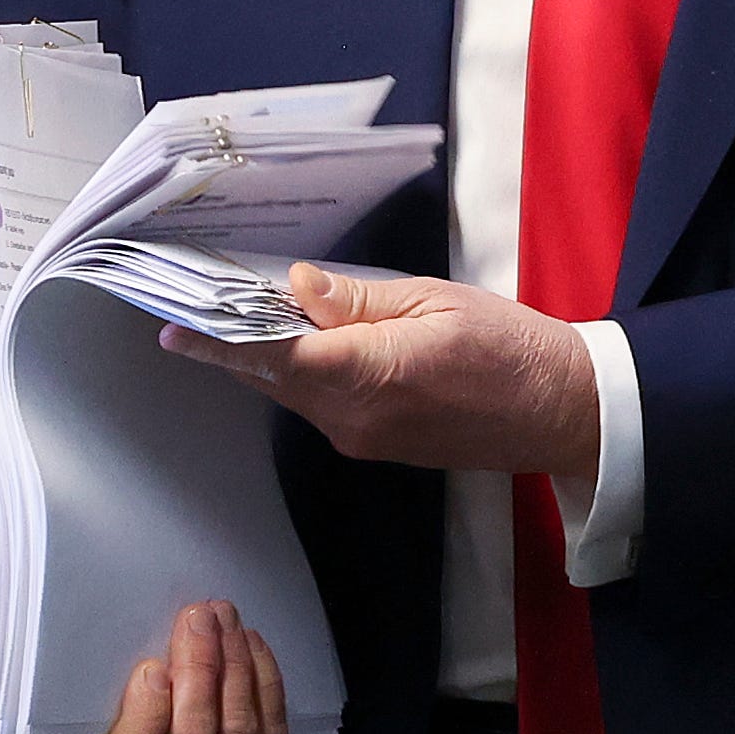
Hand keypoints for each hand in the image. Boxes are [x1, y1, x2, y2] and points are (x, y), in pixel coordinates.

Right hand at [28, 600, 285, 733]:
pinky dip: (263, 682)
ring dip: (235, 662)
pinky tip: (248, 643)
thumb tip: (85, 648)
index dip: (146, 713)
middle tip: (196, 616)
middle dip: (201, 666)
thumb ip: (73, 707)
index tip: (150, 667)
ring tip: (223, 616)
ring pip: (238, 731)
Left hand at [161, 266, 599, 476]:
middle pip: (272, 377)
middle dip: (230, 344)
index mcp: (371, 374)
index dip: (220, 339)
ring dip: (264, 357)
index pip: (275, 354)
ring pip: (292, 392)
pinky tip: (297, 341)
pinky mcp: (375, 445)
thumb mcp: (436, 301)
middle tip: (191, 306)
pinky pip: (318, 405)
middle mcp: (355, 417)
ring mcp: (363, 438)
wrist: (560, 411)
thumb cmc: (511, 346)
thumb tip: (297, 288)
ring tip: (239, 312)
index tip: (174, 327)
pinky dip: (298, 373)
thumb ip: (359, 300)